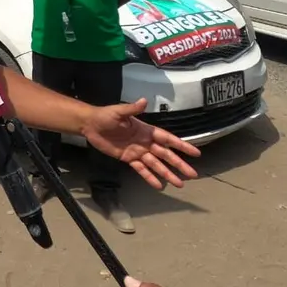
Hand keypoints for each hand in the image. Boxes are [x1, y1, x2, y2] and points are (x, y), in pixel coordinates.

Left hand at [82, 98, 199, 188]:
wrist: (90, 125)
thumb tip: (144, 100)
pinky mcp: (128, 159)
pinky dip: (149, 177)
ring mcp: (138, 152)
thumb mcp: (119, 111)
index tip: (195, 153)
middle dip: (179, 164)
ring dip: (167, 174)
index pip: (168, 139)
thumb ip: (133, 109)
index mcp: (147, 131)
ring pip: (156, 165)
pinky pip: (141, 169)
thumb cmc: (106, 116)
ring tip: (180, 184)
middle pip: (166, 155)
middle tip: (192, 174)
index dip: (181, 146)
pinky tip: (159, 186)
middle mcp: (145, 142)